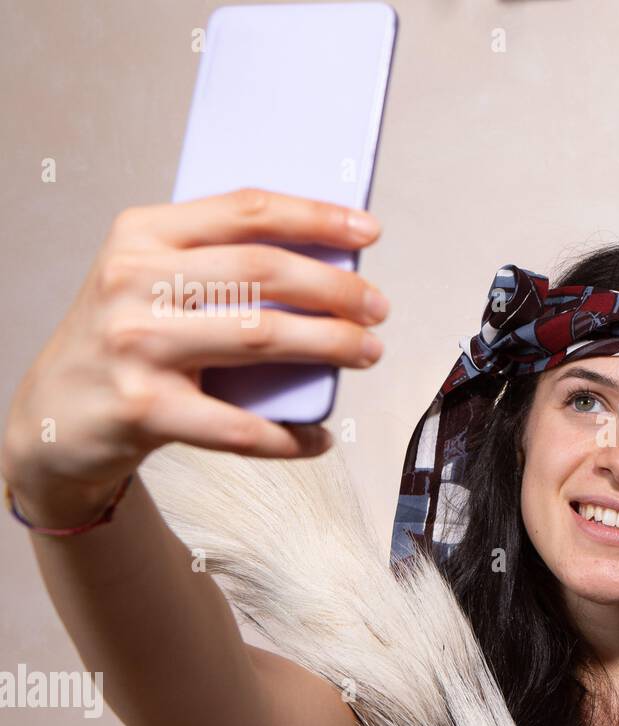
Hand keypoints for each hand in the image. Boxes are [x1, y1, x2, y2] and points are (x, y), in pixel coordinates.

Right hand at [1, 188, 387, 521]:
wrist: (54, 416)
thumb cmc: (124, 340)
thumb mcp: (150, 280)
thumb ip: (218, 263)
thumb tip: (328, 264)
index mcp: (141, 235)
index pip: (246, 211)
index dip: (317, 217)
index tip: (368, 230)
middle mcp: (133, 281)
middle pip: (264, 273)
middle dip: (338, 290)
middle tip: (378, 308)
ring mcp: (136, 345)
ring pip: (261, 337)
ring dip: (331, 345)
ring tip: (368, 352)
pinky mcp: (143, 408)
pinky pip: (239, 425)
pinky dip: (289, 435)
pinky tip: (318, 436)